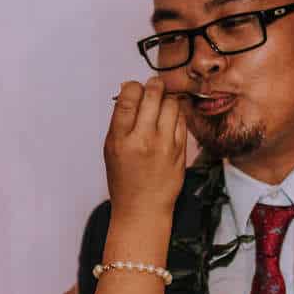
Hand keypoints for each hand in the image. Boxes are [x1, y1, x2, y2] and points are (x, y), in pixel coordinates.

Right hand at [103, 77, 187, 219]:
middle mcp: (143, 139)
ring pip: (172, 104)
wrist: (143, 208)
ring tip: (162, 104)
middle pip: (153, 95)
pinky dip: (176, 115)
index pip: (128, 97)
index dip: (133, 86)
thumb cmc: (125, 180)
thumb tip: (128, 91)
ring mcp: (165, 145)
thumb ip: (119, 121)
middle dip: (153, 85)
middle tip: (154, 86)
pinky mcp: (181, 150)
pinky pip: (182, 120)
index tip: (135, 88)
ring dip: (167, 99)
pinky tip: (170, 119)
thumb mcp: (111, 149)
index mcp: (121, 139)